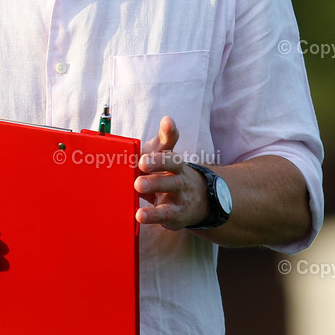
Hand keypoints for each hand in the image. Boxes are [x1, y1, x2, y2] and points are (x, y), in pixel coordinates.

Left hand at [134, 116, 207, 230]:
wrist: (196, 201)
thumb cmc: (169, 174)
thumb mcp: (164, 156)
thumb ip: (162, 140)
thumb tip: (167, 119)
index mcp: (172, 159)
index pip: (172, 141)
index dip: (170, 132)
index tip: (167, 122)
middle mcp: (179, 174)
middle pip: (173, 164)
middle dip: (158, 162)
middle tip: (141, 162)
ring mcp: (181, 194)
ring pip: (171, 187)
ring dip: (155, 185)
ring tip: (138, 185)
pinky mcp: (176, 214)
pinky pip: (165, 214)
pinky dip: (152, 215)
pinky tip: (140, 215)